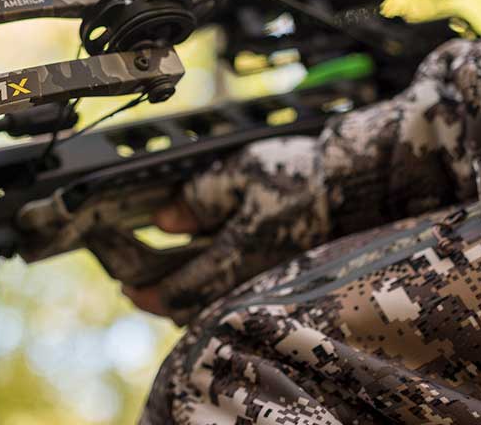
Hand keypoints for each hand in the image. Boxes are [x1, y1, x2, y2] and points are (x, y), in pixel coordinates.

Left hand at [119, 135, 327, 324]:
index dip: (147, 292)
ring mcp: (268, 283)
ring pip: (216, 308)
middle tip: (138, 288)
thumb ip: (198, 197)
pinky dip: (214, 294)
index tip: (126, 287)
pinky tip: (207, 277)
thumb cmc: (300, 175)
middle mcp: (251, 278)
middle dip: (162, 300)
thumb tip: (163, 221)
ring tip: (168, 283)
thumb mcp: (240, 171)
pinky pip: (237, 299)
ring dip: (188, 300)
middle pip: (195, 310)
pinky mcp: (282, 280)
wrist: (354, 185)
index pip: (180, 290)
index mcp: (237, 254)